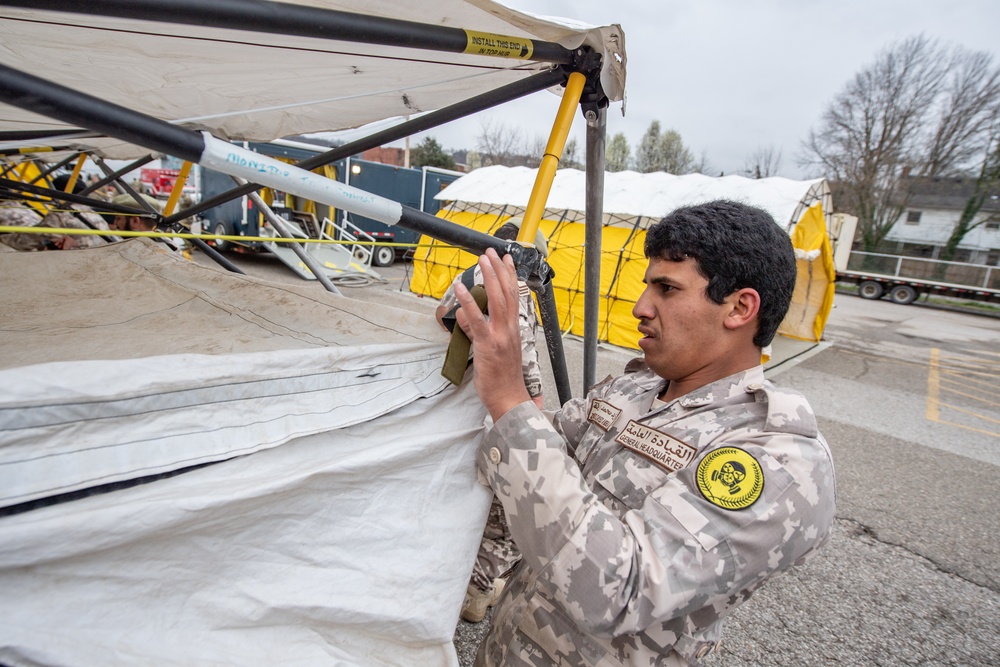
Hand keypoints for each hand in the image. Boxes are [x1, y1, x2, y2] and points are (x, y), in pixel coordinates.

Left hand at [454, 248, 531, 420]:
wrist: (510, 399)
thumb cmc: (503, 378)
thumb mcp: (492, 350)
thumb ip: (477, 331)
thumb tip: (464, 316)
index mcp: (514, 329)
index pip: (514, 296)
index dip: (510, 276)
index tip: (506, 260)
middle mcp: (510, 329)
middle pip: (507, 292)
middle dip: (499, 269)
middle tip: (490, 252)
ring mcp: (500, 336)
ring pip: (496, 300)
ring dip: (488, 277)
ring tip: (481, 260)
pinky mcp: (487, 345)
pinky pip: (477, 320)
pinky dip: (469, 302)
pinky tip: (461, 288)